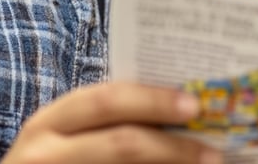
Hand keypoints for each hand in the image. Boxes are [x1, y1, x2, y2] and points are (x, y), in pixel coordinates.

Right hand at [1, 81, 221, 162]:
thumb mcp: (67, 137)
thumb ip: (108, 121)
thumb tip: (181, 110)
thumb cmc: (52, 161)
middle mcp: (44, 153)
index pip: (108, 100)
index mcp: (51, 121)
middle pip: (120, 143)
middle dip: (171, 147)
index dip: (154, 101)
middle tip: (213, 152)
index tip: (194, 104)